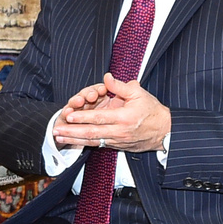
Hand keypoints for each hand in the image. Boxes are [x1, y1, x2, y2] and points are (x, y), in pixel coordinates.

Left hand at [53, 74, 170, 152]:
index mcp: (124, 118)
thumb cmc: (153, 111)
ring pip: (93, 141)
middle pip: (92, 133)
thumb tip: (106, 77)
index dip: (83, 117)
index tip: (70, 115)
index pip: (99, 118)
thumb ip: (121, 86)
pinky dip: (84, 144)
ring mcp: (117, 141)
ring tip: (59, 137)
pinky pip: (98, 145)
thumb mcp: (139, 94)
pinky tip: (73, 141)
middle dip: (72, 132)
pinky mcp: (117, 146)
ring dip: (74, 139)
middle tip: (57, 130)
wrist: (165, 131)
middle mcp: (119, 131)